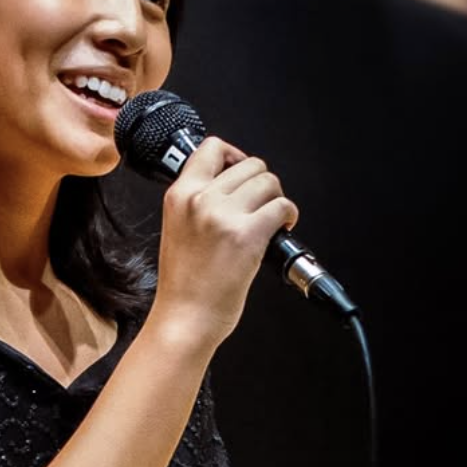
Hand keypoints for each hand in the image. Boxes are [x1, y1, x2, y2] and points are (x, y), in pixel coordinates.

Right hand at [152, 137, 297, 349]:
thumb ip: (198, 203)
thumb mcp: (177, 229)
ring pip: (268, 181)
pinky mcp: (247, 234)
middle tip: (261, 205)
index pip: (212, 148)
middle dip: (261, 184)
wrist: (184, 318)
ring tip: (272, 219)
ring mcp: (223, 215)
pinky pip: (282, 206)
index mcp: (179, 196)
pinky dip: (289, 215)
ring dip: (276, 199)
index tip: (243, 171)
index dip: (235, 155)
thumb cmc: (184, 285)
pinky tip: (282, 230)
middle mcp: (200, 199)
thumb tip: (233, 187)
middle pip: (249, 164)